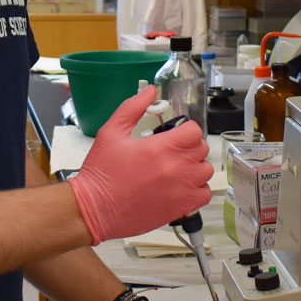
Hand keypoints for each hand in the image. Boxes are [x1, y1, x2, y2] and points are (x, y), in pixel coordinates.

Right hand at [67, 85, 211, 244]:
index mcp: (160, 148)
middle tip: (172, 150)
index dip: (185, 129)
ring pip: (205, 170)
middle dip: (188, 145)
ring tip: (177, 168)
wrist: (95, 209)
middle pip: (201, 148)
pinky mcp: (181, 208)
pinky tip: (181, 186)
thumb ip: (132, 108)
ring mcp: (181, 190)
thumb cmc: (101, 174)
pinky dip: (197, 189)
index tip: (174, 133)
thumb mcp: (111, 132)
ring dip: (195, 166)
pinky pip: (204, 194)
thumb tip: (150, 91)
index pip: (193, 131)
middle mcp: (175, 168)